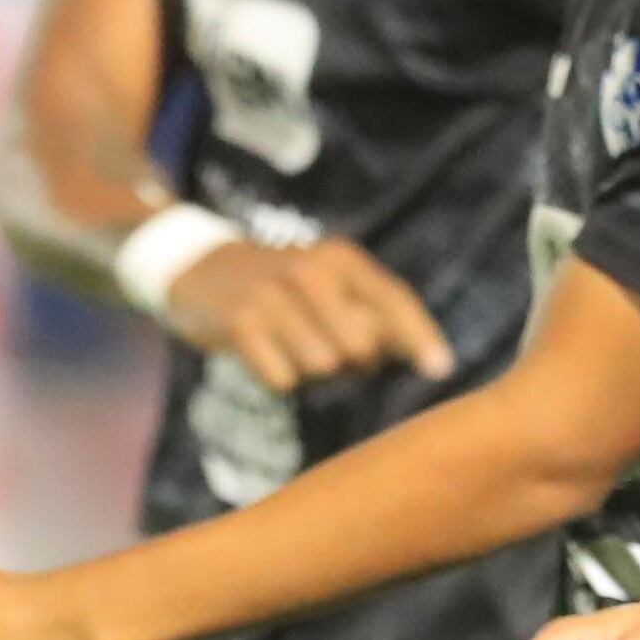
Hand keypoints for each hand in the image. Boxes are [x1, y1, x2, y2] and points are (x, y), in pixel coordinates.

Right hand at [161, 236, 455, 392]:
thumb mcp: (329, 283)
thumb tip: (427, 358)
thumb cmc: (282, 287)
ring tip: (292, 346)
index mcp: (342, 259)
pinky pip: (283, 380)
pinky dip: (279, 378)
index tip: (442, 369)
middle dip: (353, 362)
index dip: (421, 337)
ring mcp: (273, 295)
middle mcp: (311, 270)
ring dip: (313, 371)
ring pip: (324, 367)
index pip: (393, 299)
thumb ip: (374, 314)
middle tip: (325, 345)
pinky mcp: (240, 323)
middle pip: (361, 348)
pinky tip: (265, 355)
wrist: (197, 267)